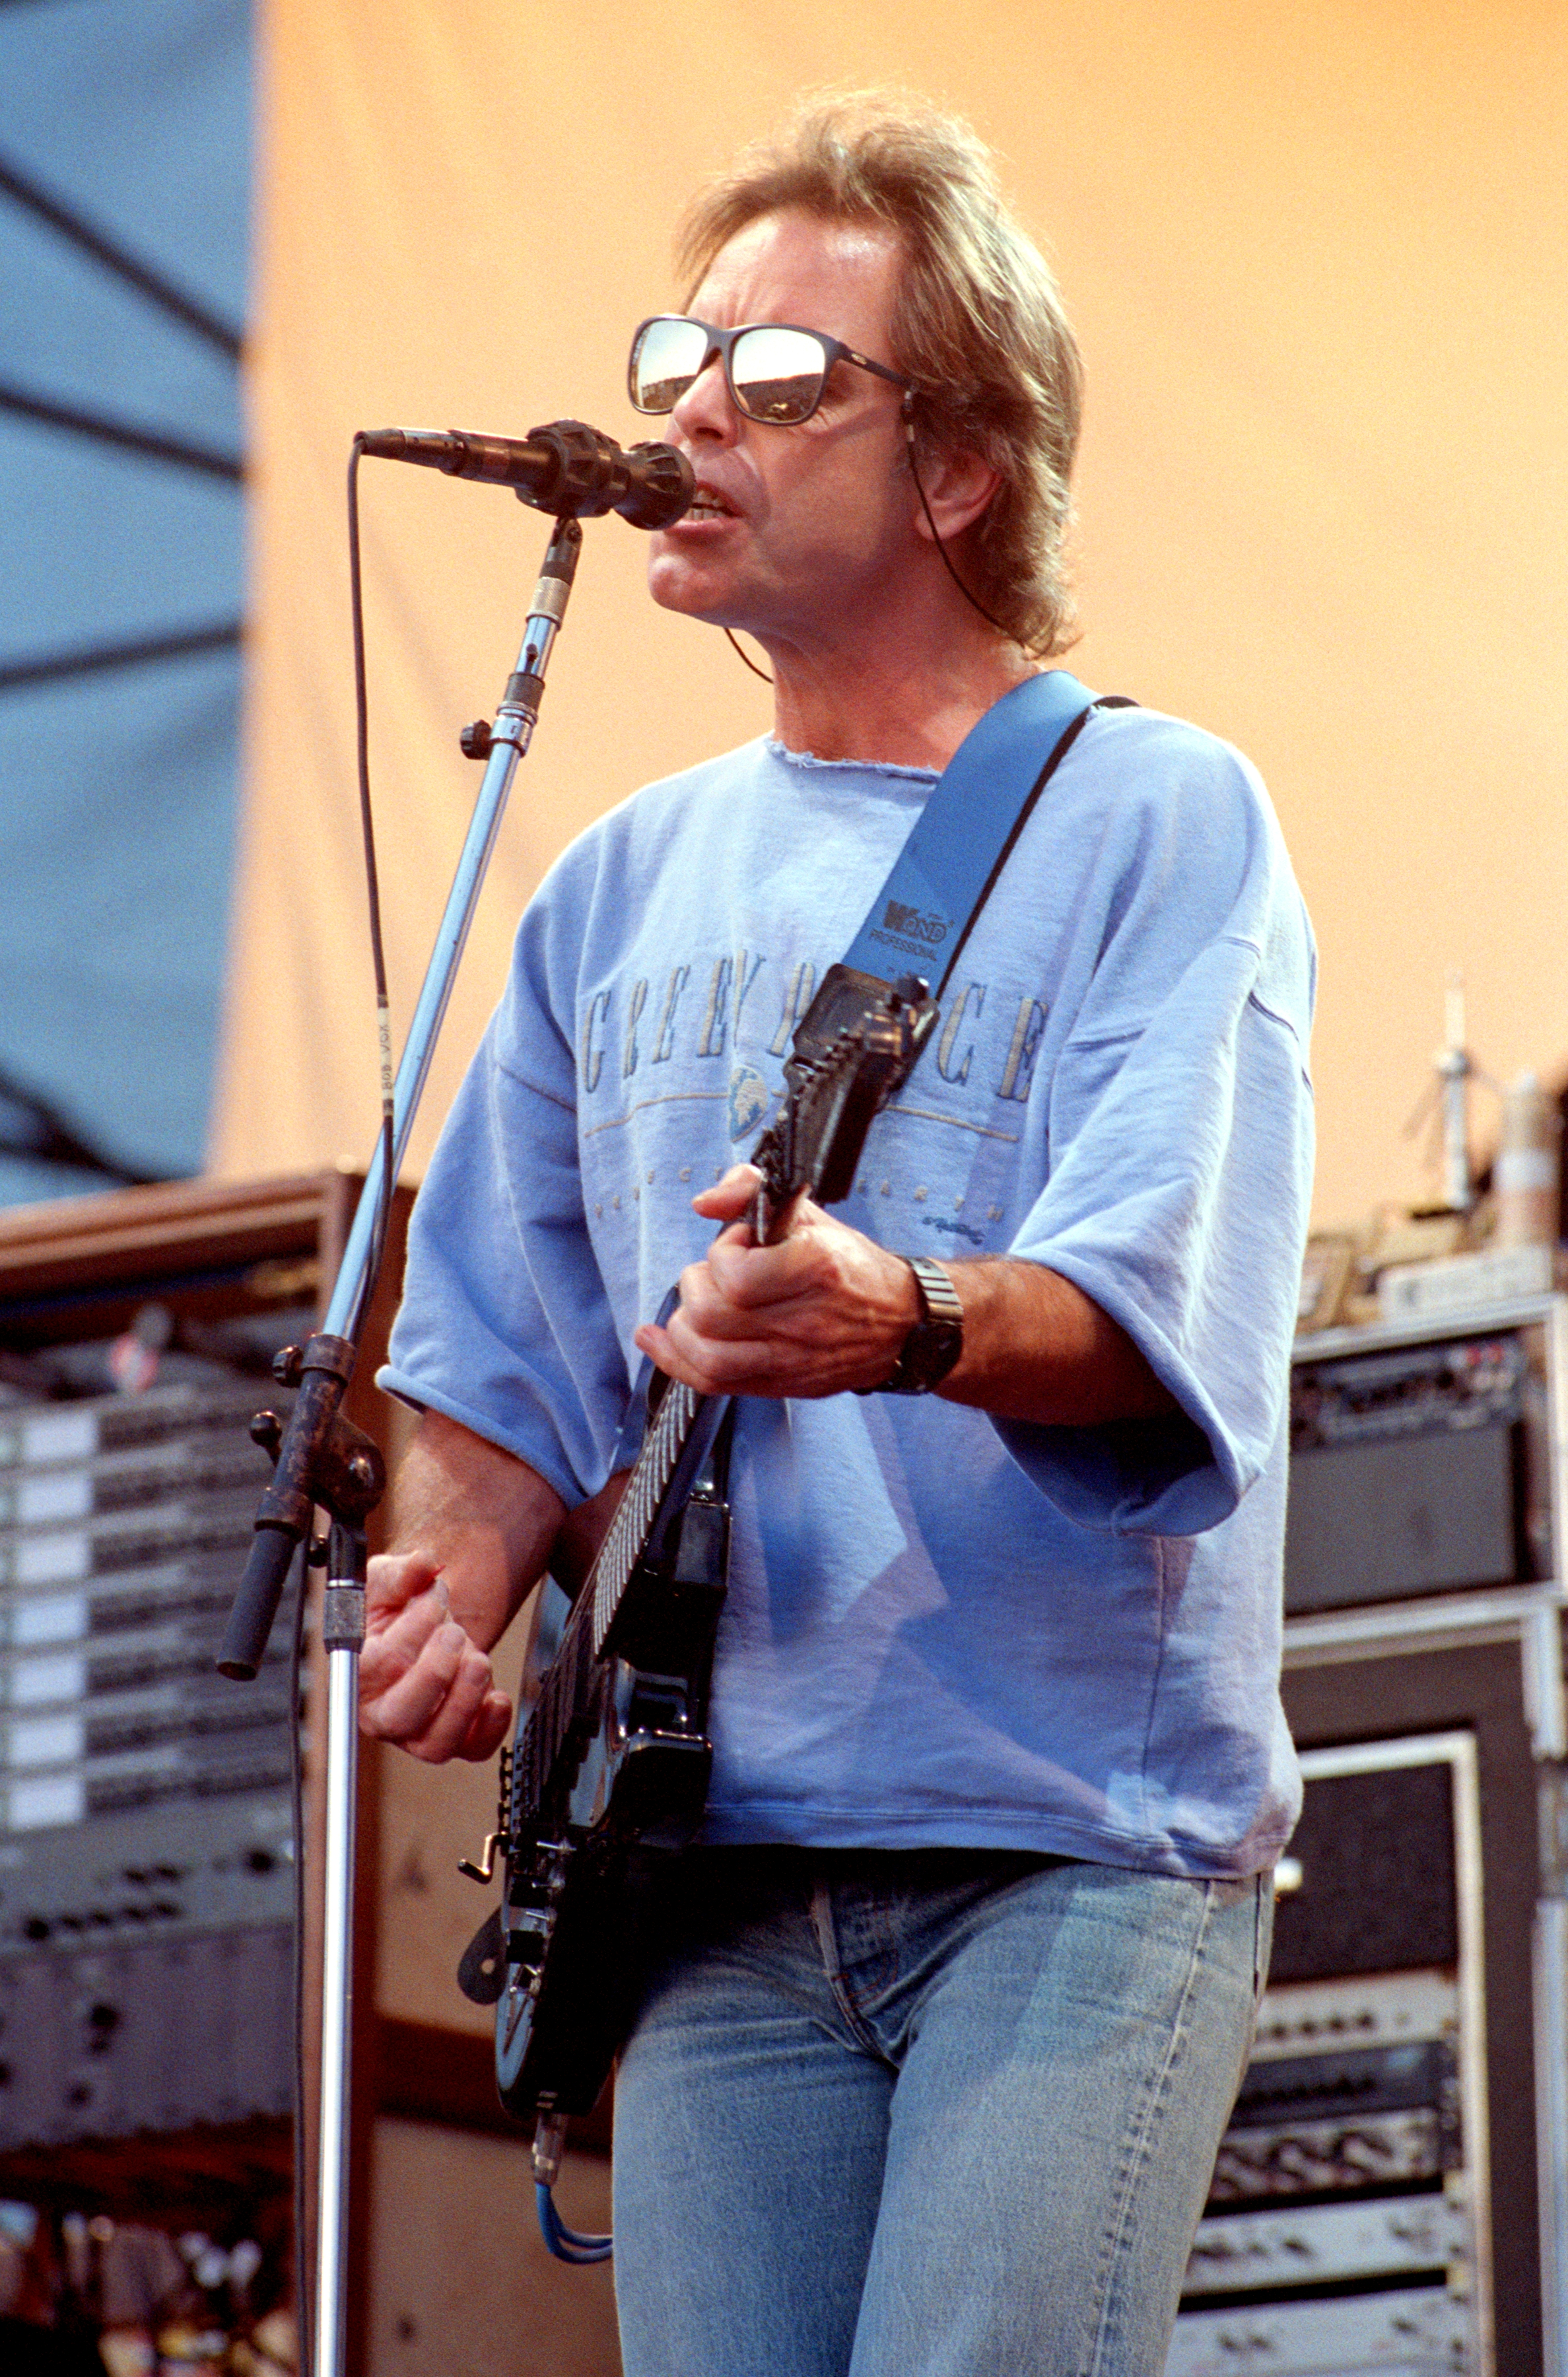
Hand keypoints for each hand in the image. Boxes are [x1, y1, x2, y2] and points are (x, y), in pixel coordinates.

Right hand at [358, 1548, 512, 1762]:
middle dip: (436, 1671)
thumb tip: (422, 1564)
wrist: (425, 1624)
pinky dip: (491, 1728)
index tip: (432, 1598)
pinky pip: (472, 1750)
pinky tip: (496, 1697)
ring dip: (464, 1699)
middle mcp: (380, 1709)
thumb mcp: (389, 1580)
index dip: (411, 1630)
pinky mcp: (454, 1736)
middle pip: (401, 1716)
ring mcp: (416, 1730)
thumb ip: (400, 1571)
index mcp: (357, 1671)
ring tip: (477, 1659)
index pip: (376, 1667)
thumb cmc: (395, 1608)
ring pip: (435, 1743)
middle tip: (455, 1633)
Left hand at [633, 1164, 918, 1399]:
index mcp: (815, 1269)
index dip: (723, 1252)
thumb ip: (754, 1193)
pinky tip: (656, 1341)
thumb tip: (706, 1202)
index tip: (739, 1242)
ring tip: (693, 1307)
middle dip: (697, 1287)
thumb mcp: (813, 1216)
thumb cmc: (853, 1267)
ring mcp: (792, 1359)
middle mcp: (803, 1320)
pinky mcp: (782, 1384)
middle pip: (713, 1317)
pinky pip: (715, 1383)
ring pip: (709, 1358)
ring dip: (682, 1329)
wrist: (904, 1324)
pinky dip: (675, 1362)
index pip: (737, 1275)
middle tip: (714, 1275)